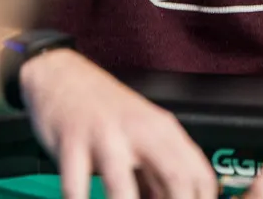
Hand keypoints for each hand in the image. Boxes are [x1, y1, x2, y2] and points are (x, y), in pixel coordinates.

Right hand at [20, 49, 217, 198]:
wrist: (61, 75)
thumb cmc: (105, 112)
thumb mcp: (141, 135)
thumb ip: (157, 174)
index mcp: (164, 131)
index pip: (200, 177)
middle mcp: (141, 131)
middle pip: (177, 180)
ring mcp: (105, 136)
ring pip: (122, 188)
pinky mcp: (71, 143)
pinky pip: (75, 187)